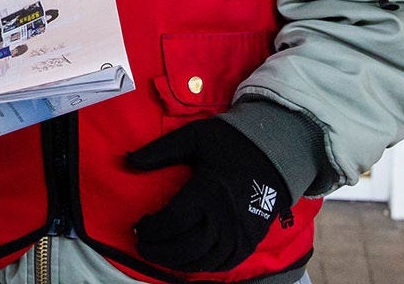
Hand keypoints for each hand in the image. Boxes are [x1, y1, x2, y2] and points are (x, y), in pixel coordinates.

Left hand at [127, 118, 289, 272]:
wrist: (275, 152)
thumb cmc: (229, 143)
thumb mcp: (193, 136)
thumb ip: (160, 150)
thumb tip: (128, 160)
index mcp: (209, 190)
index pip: (175, 220)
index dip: (153, 229)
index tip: (138, 226)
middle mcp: (226, 217)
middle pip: (187, 247)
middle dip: (159, 251)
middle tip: (142, 245)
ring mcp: (240, 233)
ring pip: (204, 260)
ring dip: (176, 262)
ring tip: (158, 255)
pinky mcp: (250, 241)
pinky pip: (223, 264)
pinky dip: (201, 267)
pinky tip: (185, 262)